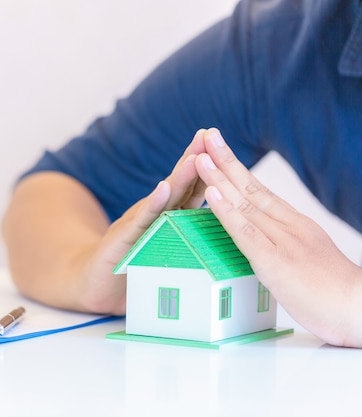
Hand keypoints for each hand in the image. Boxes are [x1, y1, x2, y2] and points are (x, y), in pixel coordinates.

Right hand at [80, 129, 208, 313]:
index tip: (223, 144)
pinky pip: (142, 221)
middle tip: (209, 135)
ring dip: (180, 177)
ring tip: (195, 158)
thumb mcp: (163, 248)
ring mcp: (138, 224)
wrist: (93, 283)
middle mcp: (154, 214)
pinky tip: (163, 189)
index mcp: (168, 217)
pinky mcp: (124, 239)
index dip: (208, 168)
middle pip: (179, 185)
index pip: (192, 189)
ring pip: (164, 199)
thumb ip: (185, 234)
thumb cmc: (133, 267)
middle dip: (195, 159)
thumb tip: (220, 228)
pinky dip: (153, 204)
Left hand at [196, 128, 361, 346]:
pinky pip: (245, 231)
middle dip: (226, 161)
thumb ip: (281, 245)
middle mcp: (288, 225)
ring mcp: (281, 241)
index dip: (238, 170)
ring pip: (244, 203)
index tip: (221, 151)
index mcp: (295, 224)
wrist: (358, 307)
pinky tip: (211, 193)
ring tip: (200, 157)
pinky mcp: (274, 261)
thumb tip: (259, 243)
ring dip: (219, 178)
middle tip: (207, 136)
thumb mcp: (304, 259)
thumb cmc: (330, 291)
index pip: (260, 190)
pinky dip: (226, 210)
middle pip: (250, 188)